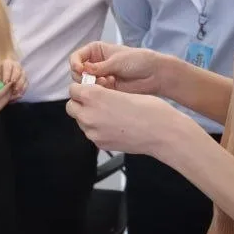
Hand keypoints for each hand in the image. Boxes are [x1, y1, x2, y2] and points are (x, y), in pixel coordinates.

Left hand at [0, 58, 27, 101]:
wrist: (4, 74)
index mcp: (7, 63)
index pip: (8, 67)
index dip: (7, 74)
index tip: (5, 82)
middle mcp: (16, 66)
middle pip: (17, 71)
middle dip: (15, 79)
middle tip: (12, 86)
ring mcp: (22, 72)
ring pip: (23, 77)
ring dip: (20, 85)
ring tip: (15, 91)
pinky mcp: (25, 79)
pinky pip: (26, 83)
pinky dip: (23, 89)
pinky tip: (19, 94)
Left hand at [65, 81, 195, 156]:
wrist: (163, 133)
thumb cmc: (149, 109)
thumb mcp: (122, 92)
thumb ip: (102, 94)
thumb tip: (93, 94)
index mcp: (93, 97)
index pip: (73, 89)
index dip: (81, 88)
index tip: (89, 88)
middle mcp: (89, 115)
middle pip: (71, 107)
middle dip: (80, 103)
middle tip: (95, 101)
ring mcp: (93, 133)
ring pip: (80, 121)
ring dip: (88, 116)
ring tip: (107, 114)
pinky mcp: (101, 144)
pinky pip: (92, 134)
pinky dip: (98, 129)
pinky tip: (114, 125)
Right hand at [71, 41, 167, 96]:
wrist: (154, 74)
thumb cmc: (138, 60)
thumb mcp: (116, 61)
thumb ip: (98, 67)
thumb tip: (82, 71)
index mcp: (96, 51)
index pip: (76, 57)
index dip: (75, 64)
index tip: (80, 69)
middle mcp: (95, 63)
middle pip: (77, 72)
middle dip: (83, 76)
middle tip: (95, 78)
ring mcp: (100, 76)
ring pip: (84, 84)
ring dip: (92, 84)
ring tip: (106, 81)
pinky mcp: (106, 88)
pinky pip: (95, 92)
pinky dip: (100, 90)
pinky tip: (112, 85)